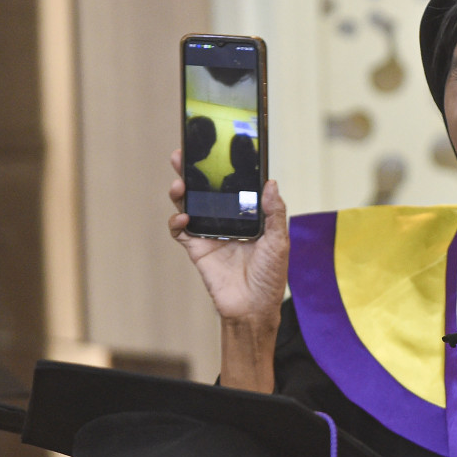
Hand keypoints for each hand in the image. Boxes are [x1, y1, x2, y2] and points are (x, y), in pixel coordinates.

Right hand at [169, 149, 287, 391]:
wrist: (253, 309)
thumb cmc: (271, 278)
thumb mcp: (280, 242)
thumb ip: (275, 212)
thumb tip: (271, 182)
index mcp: (247, 215)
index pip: (232, 184)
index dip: (222, 166)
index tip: (215, 146)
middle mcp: (226, 220)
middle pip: (205, 189)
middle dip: (192, 171)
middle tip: (182, 155)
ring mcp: (209, 233)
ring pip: (189, 205)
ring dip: (181, 193)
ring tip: (179, 184)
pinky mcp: (197, 249)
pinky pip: (181, 231)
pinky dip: (177, 222)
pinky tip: (183, 217)